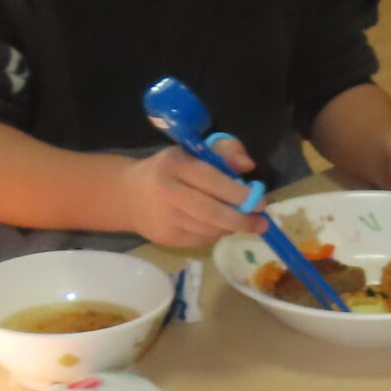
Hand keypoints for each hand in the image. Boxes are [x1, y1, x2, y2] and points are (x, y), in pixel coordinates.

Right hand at [118, 141, 264, 248]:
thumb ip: (225, 152)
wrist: (129, 195)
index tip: (261, 202)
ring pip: (209, 229)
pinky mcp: (165, 237)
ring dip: (231, 227)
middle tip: (261, 223)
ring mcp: (164, 217)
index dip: (239, 194)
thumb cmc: (171, 170)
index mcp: (175, 165)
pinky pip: (201, 239)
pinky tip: (218, 226)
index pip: (212, 180)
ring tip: (242, 222)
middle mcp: (166, 191)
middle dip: (242, 219)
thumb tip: (247, 165)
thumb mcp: (194, 152)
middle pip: (211, 212)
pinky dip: (216, 234)